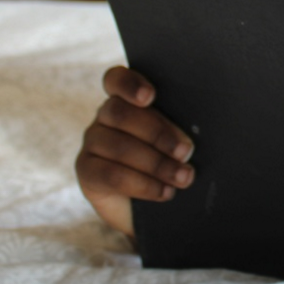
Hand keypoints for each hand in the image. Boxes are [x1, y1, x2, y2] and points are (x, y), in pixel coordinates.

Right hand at [75, 66, 194, 237]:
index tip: (150, 97)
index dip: (130, 85)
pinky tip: (165, 191)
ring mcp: (93, 142)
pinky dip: (143, 184)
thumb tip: (195, 131)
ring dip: (157, 163)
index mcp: (127, 97)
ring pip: (119, 146)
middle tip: (186, 152)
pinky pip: (112, 175)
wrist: (154, 203)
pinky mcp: (87, 171)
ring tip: (183, 177)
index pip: (117, 80)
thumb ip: (181, 125)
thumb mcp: (179, 139)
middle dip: (158, 133)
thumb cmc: (174, 159)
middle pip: (121, 113)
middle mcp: (105, 116)